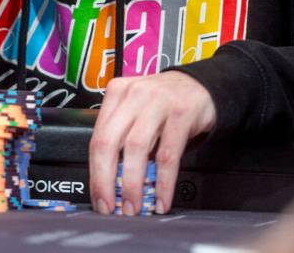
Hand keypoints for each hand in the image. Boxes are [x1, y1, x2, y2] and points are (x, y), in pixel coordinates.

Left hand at [89, 71, 216, 215]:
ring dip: (132, 184)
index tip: (98, 197)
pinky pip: (168, 154)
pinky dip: (163, 182)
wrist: (198, 86)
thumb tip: (108, 180)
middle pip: (110, 142)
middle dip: (106, 180)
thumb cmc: (161, 103)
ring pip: (136, 148)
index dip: (95, 173)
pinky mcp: (181, 113)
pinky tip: (161, 199)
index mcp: (116, 93)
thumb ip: (121, 135)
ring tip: (134, 206)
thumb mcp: (135, 109)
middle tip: (110, 207)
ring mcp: (157, 102)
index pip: (97, 137)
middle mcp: (133, 95)